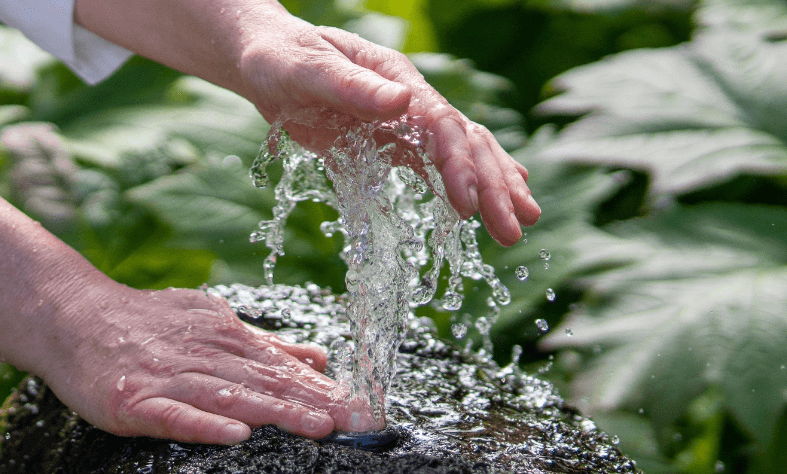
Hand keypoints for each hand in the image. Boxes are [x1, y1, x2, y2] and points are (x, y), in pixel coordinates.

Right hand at [34, 284, 377, 444]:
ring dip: (275, 411)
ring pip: (231, 396)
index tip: (366, 407)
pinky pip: (175, 415)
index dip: (324, 389)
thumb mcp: (210, 325)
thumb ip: (265, 346)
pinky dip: (205, 423)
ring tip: (317, 427)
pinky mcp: (135, 400)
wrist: (73, 316)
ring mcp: (169, 378)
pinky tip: (235, 435)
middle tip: (358, 420)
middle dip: (315, 403)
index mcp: (225, 337)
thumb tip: (319, 360)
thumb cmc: (146, 326)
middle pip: (267, 382)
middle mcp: (203, 354)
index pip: (283, 368)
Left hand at [236, 24, 541, 245]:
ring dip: (492, 188)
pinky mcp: (388, 142)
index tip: (469, 203)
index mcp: (396, 77)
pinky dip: (465, 186)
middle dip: (493, 186)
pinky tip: (487, 206)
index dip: (458, 165)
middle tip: (516, 229)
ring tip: (521, 225)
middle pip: (464, 142)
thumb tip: (401, 101)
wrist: (265, 58)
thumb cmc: (282, 57)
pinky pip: (434, 166)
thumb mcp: (308, 67)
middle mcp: (410, 99)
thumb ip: (351, 86)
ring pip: (460, 154)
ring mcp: (403, 122)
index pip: (441, 125)